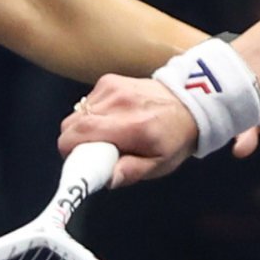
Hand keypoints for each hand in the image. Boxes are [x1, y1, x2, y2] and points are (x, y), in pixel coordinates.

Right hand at [58, 73, 246, 186]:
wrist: (189, 103)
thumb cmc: (173, 137)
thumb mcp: (160, 164)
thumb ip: (132, 172)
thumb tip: (107, 179)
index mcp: (132, 126)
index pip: (79, 134)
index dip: (70, 151)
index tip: (79, 163)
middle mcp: (119, 103)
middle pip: (71, 124)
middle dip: (76, 142)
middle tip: (96, 152)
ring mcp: (112, 88)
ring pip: (76, 113)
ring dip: (84, 128)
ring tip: (108, 135)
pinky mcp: (109, 80)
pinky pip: (86, 103)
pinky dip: (91, 114)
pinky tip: (111, 119)